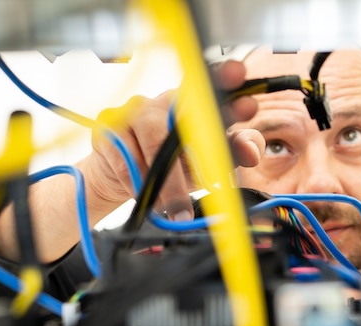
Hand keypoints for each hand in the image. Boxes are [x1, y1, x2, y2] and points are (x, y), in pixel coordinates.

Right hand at [85, 60, 264, 219]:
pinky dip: (138, 181)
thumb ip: (234, 152)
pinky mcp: (109, 126)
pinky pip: (127, 157)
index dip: (224, 81)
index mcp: (194, 103)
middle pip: (184, 112)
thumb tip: (251, 150)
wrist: (120, 177)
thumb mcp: (207, 162)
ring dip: (168, 182)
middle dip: (201, 131)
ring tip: (177, 210)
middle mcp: (165, 100)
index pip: (211, 87)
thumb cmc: (170, 164)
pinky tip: (144, 193)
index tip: (241, 84)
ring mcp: (134, 110)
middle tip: (214, 162)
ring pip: (154, 143)